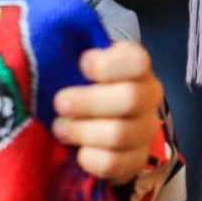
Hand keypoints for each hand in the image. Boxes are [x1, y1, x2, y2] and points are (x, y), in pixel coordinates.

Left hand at [51, 41, 161, 184]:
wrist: (93, 122)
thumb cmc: (82, 84)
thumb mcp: (79, 62)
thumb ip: (72, 48)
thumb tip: (53, 36)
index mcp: (136, 67)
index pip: (137, 61)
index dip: (107, 65)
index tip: (81, 66)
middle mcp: (148, 97)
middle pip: (129, 99)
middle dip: (87, 102)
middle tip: (60, 103)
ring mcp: (145, 131)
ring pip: (119, 134)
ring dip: (82, 131)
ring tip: (60, 128)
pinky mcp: (135, 161)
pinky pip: (114, 164)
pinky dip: (90, 158)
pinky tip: (78, 151)